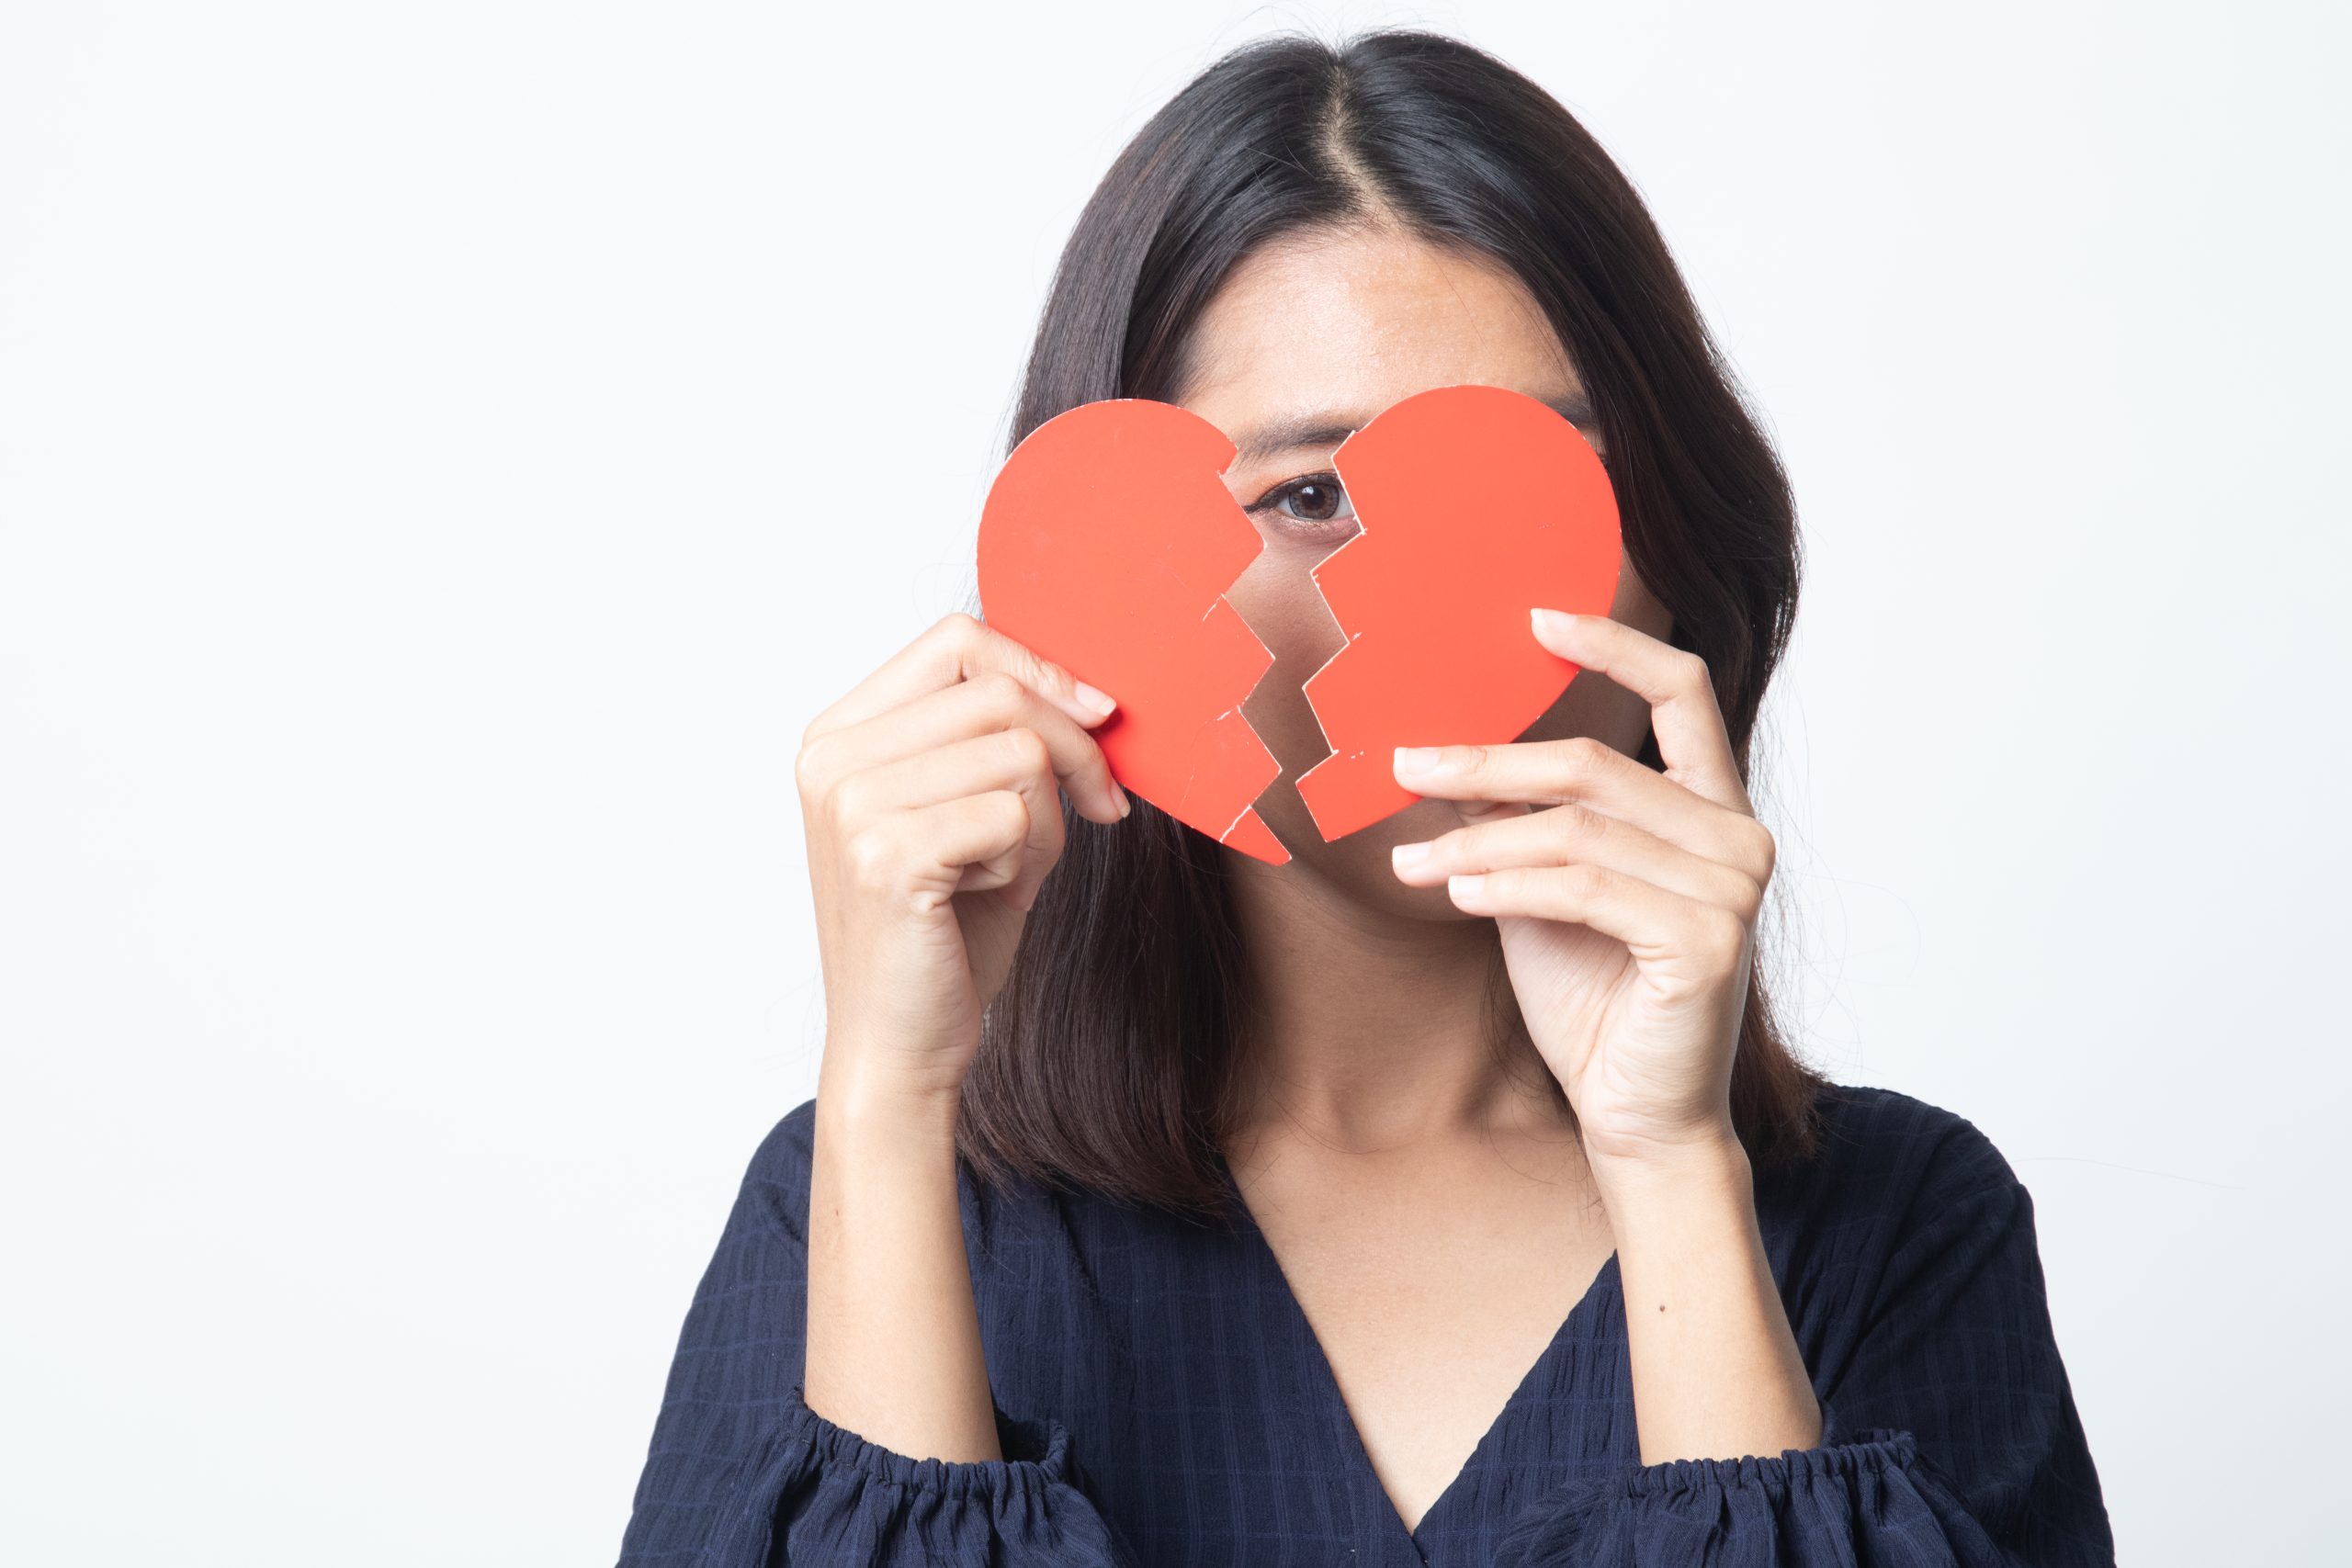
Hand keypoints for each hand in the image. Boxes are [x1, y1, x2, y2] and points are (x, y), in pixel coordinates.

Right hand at [796, 611, 1128, 1102]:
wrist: (900, 1043)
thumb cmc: (945, 931)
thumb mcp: (973, 809)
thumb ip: (1002, 738)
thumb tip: (1091, 693)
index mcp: (840, 733)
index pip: (958, 640)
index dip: (1042, 670)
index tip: (1098, 718)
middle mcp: (832, 756)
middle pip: (1000, 691)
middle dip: (1074, 750)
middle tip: (1100, 809)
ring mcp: (851, 802)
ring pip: (1019, 752)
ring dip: (1046, 819)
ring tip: (1007, 870)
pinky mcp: (887, 853)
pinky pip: (1016, 814)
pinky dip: (1029, 859)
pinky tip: (984, 896)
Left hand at [1386, 608, 1776, 1172]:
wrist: (1637, 1114)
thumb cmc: (1594, 1000)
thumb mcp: (1547, 890)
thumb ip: (1525, 821)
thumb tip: (1448, 753)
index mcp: (1713, 808)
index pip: (1683, 692)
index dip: (1614, 644)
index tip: (1536, 616)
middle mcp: (1739, 836)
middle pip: (1597, 762)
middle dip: (1488, 761)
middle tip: (1403, 765)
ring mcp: (1733, 888)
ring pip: (1577, 828)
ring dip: (1477, 838)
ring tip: (1412, 860)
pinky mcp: (1706, 940)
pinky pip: (1582, 886)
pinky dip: (1506, 884)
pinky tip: (1455, 892)